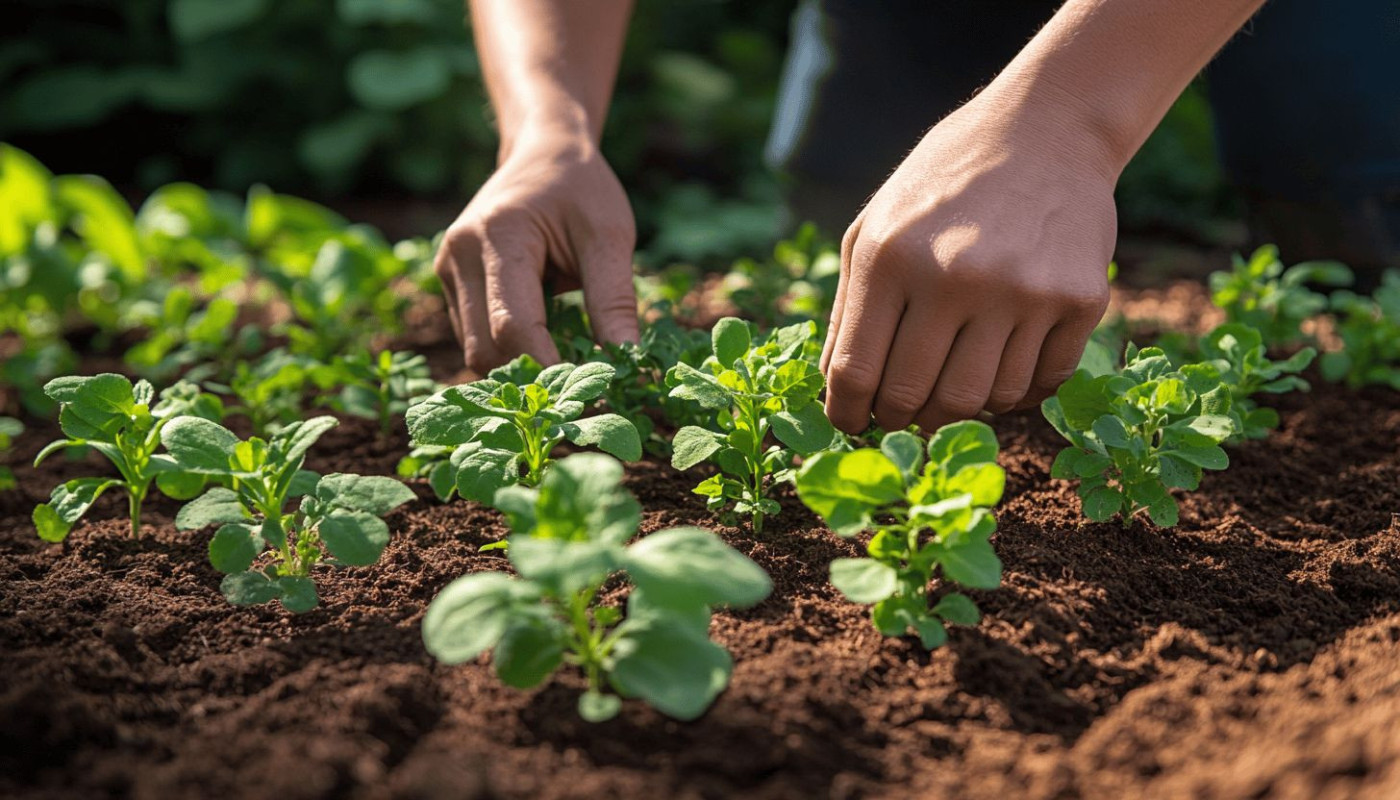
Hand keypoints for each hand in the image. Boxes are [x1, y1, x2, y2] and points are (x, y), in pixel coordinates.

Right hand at [436, 130, 637, 374]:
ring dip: (519, 367)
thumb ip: (614, 298)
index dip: (547, 368)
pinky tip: (544, 342)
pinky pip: (475, 336)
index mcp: (499, 236)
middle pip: (486, 347)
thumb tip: (626, 362)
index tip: (587, 395)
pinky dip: (509, 351)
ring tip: (567, 366)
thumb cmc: (581, 190)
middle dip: (531, 377)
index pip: (514, 325)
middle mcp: (459, 254)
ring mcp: (446, 269)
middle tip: (581, 392)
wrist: (542, 153)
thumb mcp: (610, 235)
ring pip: (475, 350)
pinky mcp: (449, 283)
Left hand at [821, 85, 1117, 435]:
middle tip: (902, 411)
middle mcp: (957, 277)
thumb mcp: (874, 228)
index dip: (847, 413)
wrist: (1047, 129)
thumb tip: (837, 393)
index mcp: (891, 258)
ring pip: (980, 402)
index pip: (855, 372)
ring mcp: (1024, 291)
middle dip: (900, 419)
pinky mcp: (1080, 300)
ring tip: (952, 377)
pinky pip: (1040, 383)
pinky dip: (1016, 388)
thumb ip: (849, 309)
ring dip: (959, 406)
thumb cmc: (944, 184)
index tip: (851, 424)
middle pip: (916, 400)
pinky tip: (1001, 360)